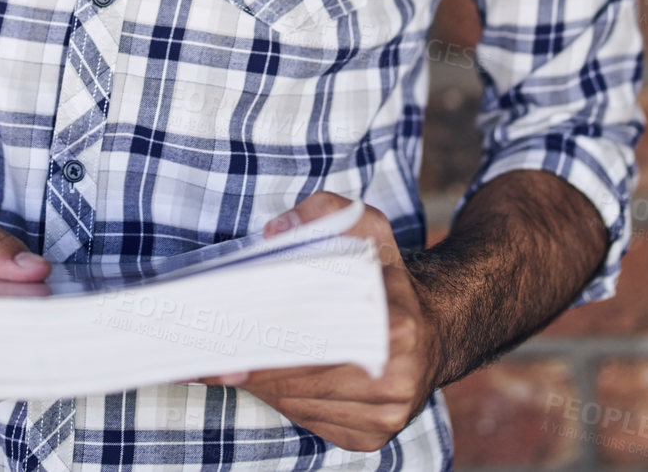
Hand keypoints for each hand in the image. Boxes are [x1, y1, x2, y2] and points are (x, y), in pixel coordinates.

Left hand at [197, 191, 442, 452]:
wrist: (439, 327)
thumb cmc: (391, 277)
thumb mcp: (369, 228)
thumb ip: (325, 211)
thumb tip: (276, 232)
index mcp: (394, 328)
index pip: (312, 344)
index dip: (263, 348)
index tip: (223, 347)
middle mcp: (394, 380)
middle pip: (301, 381)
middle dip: (252, 370)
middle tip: (208, 359)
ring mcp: (386, 416)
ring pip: (302, 406)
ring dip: (263, 387)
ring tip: (227, 365)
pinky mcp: (375, 436)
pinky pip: (313, 422)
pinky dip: (286, 402)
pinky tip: (267, 381)